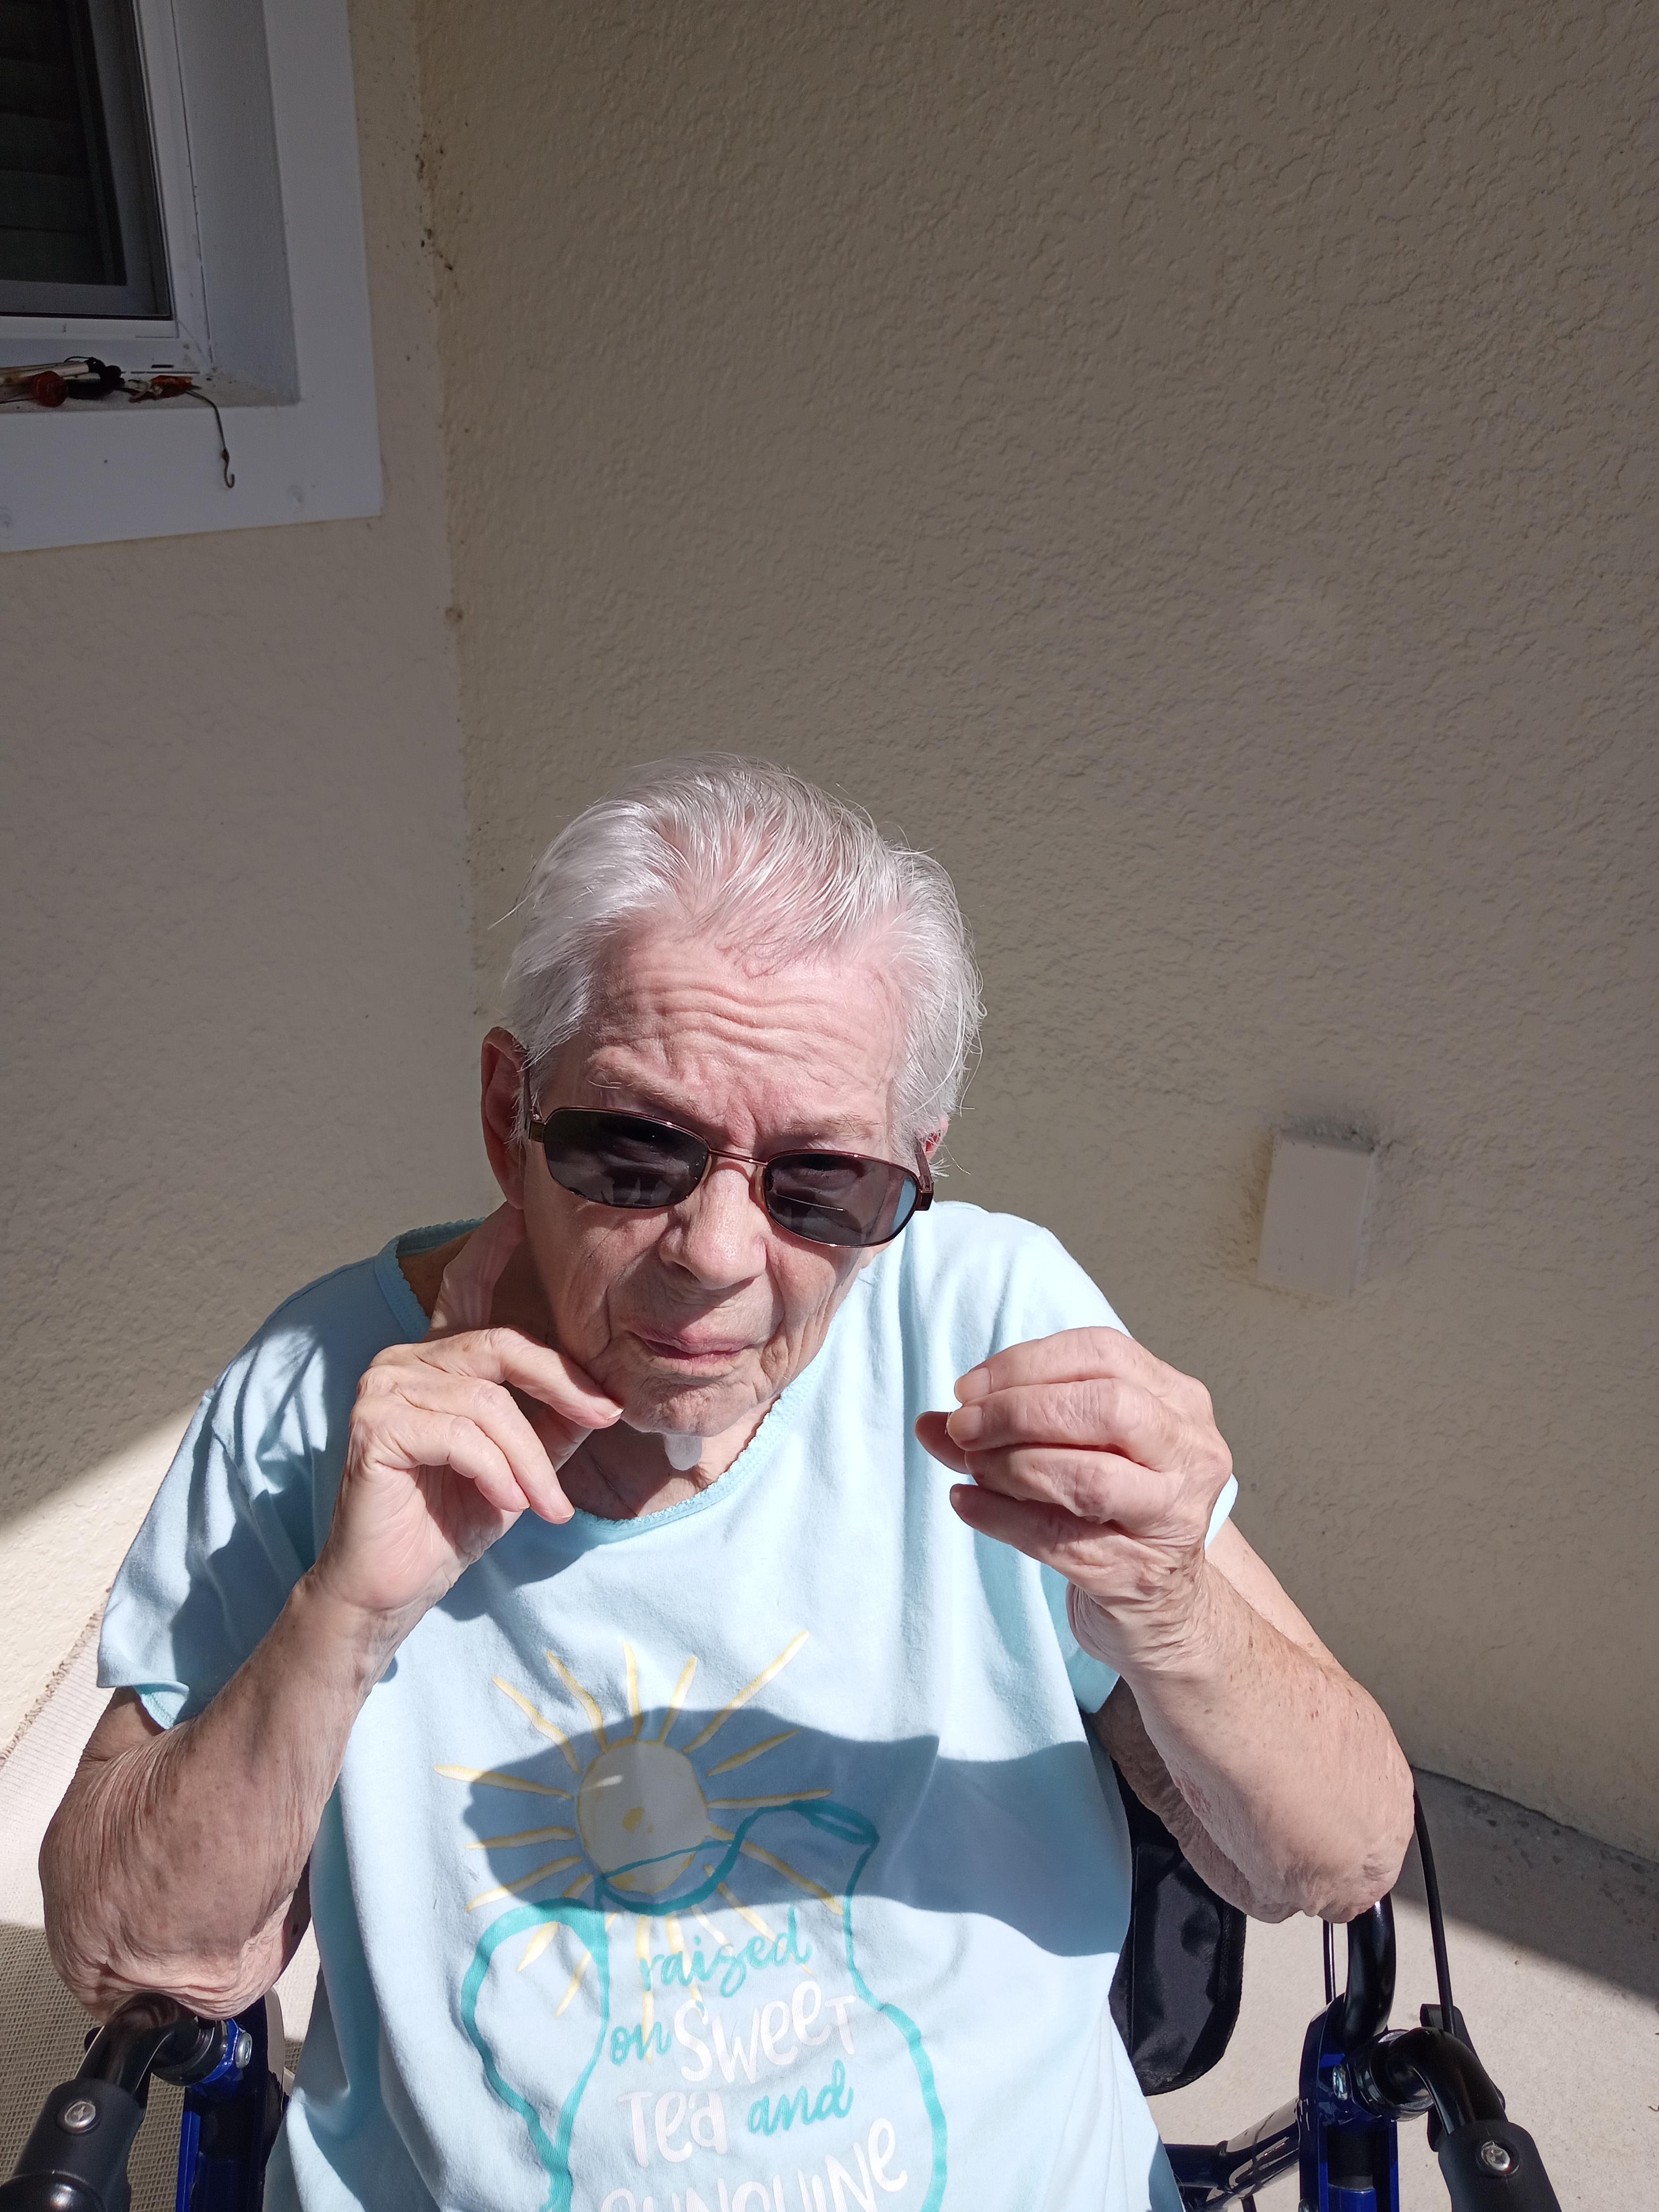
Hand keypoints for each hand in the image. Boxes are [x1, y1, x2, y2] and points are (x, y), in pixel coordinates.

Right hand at [313, 1207, 620, 1626]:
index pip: (467, 1285)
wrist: (394, 1587)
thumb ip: (557, 1415)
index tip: (525, 1208)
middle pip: (503, 1345)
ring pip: (489, 1402)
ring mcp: (382, 1387)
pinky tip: (513, 1508)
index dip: (495, 1244)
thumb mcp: (525, 1459)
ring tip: (547, 1505)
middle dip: (563, 1383)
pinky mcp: (374, 1426)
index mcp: (438, 1358)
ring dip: (532, 1459)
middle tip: (606, 1417)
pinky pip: (463, 1435)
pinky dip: (501, 1474)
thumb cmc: (456, 1518)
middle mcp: (404, 1359)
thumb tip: (610, 1388)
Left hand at [915, 1327, 1232, 1673]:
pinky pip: (1057, 1539)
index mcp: (1179, 1403)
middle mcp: (1190, 1454)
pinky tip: (965, 1503)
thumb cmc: (1116, 1511)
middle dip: (1019, 1411)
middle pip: (1106, 1407)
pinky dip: (999, 1517)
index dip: (1026, 1363)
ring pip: (1088, 1476)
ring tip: (971, 1467)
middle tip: (963, 1426)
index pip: (1103, 1354)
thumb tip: (932, 1421)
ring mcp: (1172, 1518)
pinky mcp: (1138, 1574)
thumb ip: (1007, 1428)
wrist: (1165, 1605)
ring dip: (1010, 1465)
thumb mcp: (1075, 1451)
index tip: (968, 1388)